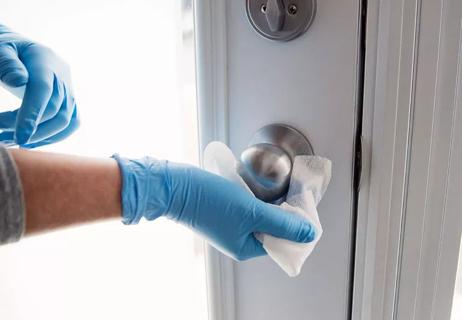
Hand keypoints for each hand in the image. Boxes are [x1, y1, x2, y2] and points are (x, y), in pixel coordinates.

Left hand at [0, 24, 78, 147]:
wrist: (21, 49)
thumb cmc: (6, 49)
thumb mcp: (0, 49)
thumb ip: (7, 63)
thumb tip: (19, 81)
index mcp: (45, 60)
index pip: (43, 90)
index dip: (33, 115)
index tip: (19, 137)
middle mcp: (63, 76)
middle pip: (55, 110)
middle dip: (30, 128)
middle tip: (1, 135)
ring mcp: (70, 89)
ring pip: (65, 121)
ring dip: (41, 137)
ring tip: (12, 141)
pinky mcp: (71, 101)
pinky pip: (71, 123)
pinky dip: (53, 137)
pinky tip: (31, 142)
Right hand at [113, 155, 315, 260]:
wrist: (176, 186)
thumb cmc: (209, 201)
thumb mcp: (251, 211)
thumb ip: (282, 223)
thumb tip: (309, 233)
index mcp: (245, 248)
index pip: (282, 243)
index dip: (297, 228)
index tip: (307, 209)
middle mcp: (238, 240)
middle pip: (273, 230)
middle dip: (287, 214)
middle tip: (297, 195)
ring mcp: (231, 226)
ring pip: (263, 217)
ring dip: (274, 205)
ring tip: (282, 190)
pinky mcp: (225, 212)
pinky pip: (250, 208)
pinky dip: (260, 199)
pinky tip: (263, 188)